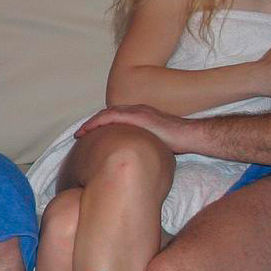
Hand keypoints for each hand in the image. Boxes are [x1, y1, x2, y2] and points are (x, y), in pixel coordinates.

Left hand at [75, 104, 197, 153]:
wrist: (192, 136)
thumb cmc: (177, 142)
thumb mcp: (154, 143)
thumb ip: (142, 145)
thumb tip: (131, 159)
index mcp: (140, 116)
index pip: (114, 119)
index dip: (99, 126)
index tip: (87, 136)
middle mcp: (137, 111)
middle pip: (107, 115)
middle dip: (91, 124)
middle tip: (78, 135)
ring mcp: (139, 112)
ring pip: (108, 114)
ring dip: (92, 123)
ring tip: (80, 133)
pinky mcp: (140, 116)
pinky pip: (115, 116)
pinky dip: (101, 121)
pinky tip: (91, 128)